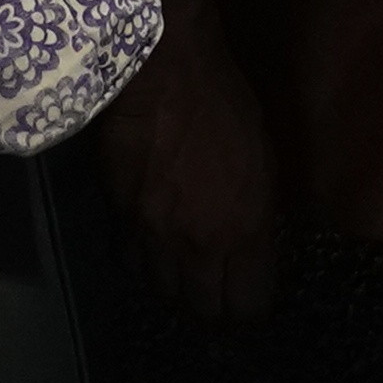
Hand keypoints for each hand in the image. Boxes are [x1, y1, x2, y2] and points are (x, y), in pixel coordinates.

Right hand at [94, 19, 282, 319]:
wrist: (160, 69)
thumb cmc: (224, 102)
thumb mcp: (263, 160)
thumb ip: (257, 214)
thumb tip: (253, 245)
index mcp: (244, 230)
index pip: (246, 308)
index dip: (249, 314)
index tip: (250, 305)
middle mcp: (197, 244)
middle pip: (200, 311)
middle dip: (211, 312)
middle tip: (216, 298)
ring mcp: (153, 234)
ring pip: (161, 290)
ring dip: (174, 287)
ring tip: (183, 274)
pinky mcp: (119, 216)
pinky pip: (129, 258)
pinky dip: (141, 260)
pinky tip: (149, 245)